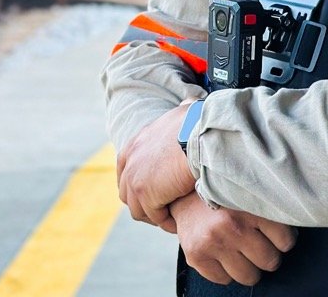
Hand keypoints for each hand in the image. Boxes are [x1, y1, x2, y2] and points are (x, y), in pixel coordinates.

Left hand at [116, 102, 197, 230]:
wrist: (201, 136)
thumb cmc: (201, 124)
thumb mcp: (184, 112)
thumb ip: (180, 112)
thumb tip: (188, 104)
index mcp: (136, 142)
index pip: (126, 169)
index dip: (139, 184)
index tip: (154, 194)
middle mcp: (130, 158)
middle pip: (127, 192)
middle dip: (144, 204)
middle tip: (163, 210)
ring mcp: (134, 177)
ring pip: (138, 208)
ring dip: (155, 216)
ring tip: (172, 219)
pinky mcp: (144, 193)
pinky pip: (154, 216)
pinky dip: (166, 222)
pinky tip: (178, 223)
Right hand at [173, 192, 297, 286]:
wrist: (184, 191)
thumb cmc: (224, 194)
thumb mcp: (250, 193)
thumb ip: (270, 207)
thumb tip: (298, 224)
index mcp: (250, 206)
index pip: (286, 240)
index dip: (284, 239)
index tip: (277, 234)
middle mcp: (231, 225)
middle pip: (270, 261)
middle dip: (268, 255)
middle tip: (259, 244)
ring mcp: (213, 242)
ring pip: (250, 276)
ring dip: (250, 267)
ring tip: (243, 251)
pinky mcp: (196, 256)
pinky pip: (224, 281)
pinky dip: (227, 272)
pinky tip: (225, 254)